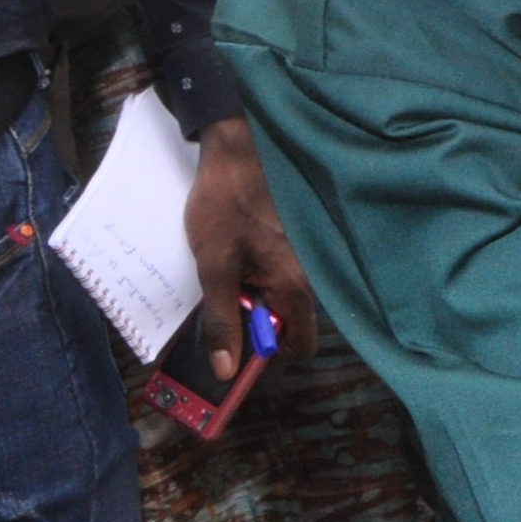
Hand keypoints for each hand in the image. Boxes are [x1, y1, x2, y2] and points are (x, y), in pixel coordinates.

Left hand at [185, 118, 316, 379]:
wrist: (237, 152)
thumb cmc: (225, 207)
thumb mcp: (214, 267)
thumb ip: (223, 320)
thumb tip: (226, 370)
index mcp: (293, 286)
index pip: (300, 345)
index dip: (268, 357)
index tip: (236, 352)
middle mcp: (307, 277)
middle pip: (287, 325)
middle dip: (253, 327)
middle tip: (219, 308)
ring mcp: (300, 260)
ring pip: (278, 302)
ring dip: (249, 302)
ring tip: (221, 279)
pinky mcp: (288, 245)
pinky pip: (275, 279)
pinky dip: (252, 281)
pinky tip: (230, 260)